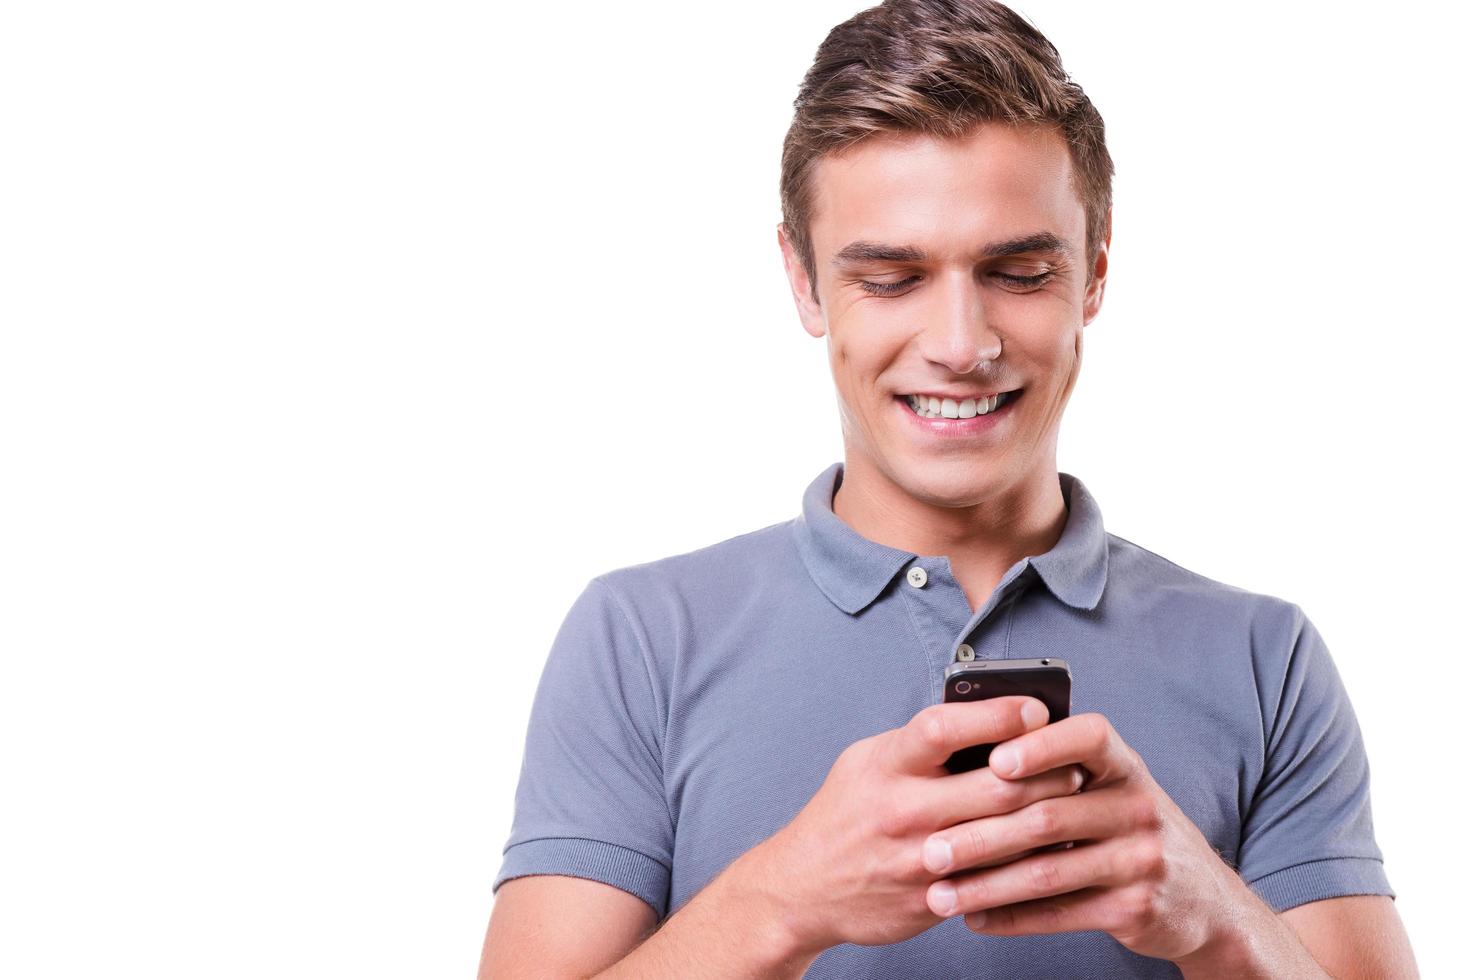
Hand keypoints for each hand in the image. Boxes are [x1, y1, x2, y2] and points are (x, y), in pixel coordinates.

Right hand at [745, 697, 1087, 952]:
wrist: (803, 887)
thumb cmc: (844, 812)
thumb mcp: (867, 762)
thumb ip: (919, 744)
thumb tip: (989, 717)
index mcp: (885, 766)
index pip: (942, 728)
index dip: (994, 714)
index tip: (1035, 707)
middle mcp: (901, 811)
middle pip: (993, 785)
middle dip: (1045, 771)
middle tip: (1075, 761)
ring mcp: (918, 860)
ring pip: (1005, 838)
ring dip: (1048, 819)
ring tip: (1074, 802)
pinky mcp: (932, 900)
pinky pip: (996, 881)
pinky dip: (1030, 863)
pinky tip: (1052, 850)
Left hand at [919, 712, 1241, 962]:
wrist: (1200, 898)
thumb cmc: (1122, 825)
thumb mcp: (1107, 786)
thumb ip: (1053, 768)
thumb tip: (963, 753)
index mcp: (1122, 764)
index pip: (1088, 736)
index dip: (1042, 745)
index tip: (992, 760)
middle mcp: (1138, 805)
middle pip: (1048, 816)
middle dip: (980, 834)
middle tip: (929, 848)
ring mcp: (1141, 859)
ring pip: (1047, 872)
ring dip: (985, 886)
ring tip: (938, 894)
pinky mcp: (1135, 907)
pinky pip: (1061, 912)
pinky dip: (1012, 917)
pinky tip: (975, 918)